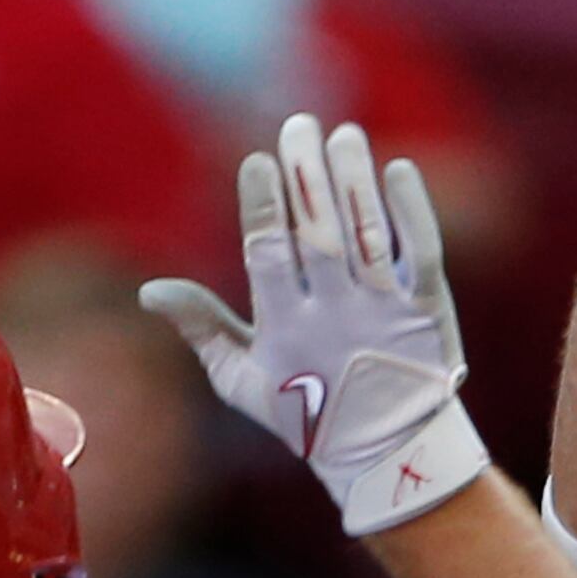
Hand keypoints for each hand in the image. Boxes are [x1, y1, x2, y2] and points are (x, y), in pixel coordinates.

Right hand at [143, 115, 488, 535]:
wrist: (389, 452)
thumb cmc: (305, 411)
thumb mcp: (242, 380)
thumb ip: (201, 328)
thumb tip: (148, 291)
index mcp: (286, 328)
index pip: (269, 254)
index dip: (262, 205)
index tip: (256, 162)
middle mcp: (337, 315)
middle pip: (319, 232)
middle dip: (306, 174)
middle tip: (298, 125)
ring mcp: (385, 311)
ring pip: (368, 233)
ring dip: (354, 179)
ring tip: (344, 135)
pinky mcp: (428, 309)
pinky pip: (421, 252)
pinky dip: (411, 211)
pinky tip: (397, 170)